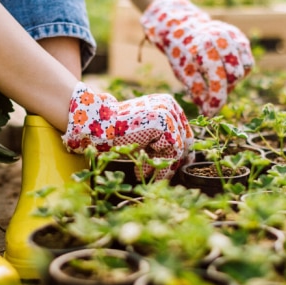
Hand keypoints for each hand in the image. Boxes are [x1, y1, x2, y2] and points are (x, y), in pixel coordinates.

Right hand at [62, 82, 193, 179]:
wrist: (100, 126)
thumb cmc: (120, 133)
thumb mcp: (146, 136)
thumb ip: (163, 142)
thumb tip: (185, 159)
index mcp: (168, 105)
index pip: (184, 132)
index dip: (181, 153)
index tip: (175, 168)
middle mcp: (171, 106)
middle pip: (183, 141)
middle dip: (171, 162)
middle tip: (160, 177)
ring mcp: (167, 112)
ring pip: (177, 148)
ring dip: (161, 165)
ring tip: (143, 174)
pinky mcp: (162, 122)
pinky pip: (170, 149)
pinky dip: (157, 163)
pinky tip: (140, 169)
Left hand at [140, 0, 253, 116]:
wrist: (185, 28)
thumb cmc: (182, 54)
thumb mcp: (183, 72)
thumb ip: (196, 90)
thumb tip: (208, 112)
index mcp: (203, 48)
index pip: (217, 79)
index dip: (216, 99)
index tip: (210, 112)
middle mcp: (220, 39)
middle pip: (234, 75)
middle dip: (225, 89)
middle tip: (213, 93)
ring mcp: (233, 37)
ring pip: (244, 69)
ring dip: (233, 81)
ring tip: (219, 82)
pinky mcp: (240, 38)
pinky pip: (247, 62)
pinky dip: (239, 72)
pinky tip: (226, 73)